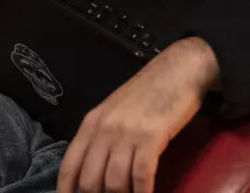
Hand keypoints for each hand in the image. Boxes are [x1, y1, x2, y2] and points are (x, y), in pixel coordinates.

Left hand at [57, 37, 219, 192]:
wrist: (181, 68)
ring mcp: (128, 133)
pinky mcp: (152, 136)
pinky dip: (143, 192)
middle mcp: (105, 129)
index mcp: (92, 122)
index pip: (70, 166)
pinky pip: (141, 175)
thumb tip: (97, 168)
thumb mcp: (116, 109)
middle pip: (90, 180)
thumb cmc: (151, 90)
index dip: (68, 190)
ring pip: (114, 182)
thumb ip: (103, 134)